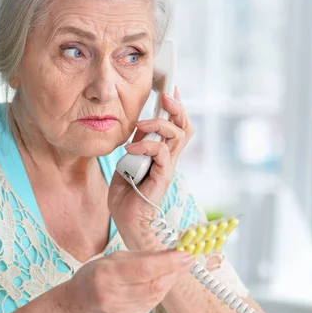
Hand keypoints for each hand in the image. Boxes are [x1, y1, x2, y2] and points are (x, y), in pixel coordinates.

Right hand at [59, 249, 194, 312]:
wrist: (75, 309)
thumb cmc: (92, 278)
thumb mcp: (110, 260)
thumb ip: (139, 257)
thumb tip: (169, 252)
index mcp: (106, 276)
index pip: (144, 269)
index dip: (169, 262)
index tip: (186, 253)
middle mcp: (114, 297)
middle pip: (154, 286)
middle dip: (175, 271)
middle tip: (189, 259)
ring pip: (156, 296)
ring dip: (169, 280)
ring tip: (174, 268)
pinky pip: (151, 305)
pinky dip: (159, 292)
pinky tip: (159, 283)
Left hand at [108, 88, 193, 250]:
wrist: (127, 222)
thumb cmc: (126, 197)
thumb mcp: (127, 164)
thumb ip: (136, 147)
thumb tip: (138, 129)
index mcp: (162, 156)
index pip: (176, 127)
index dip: (176, 108)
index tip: (170, 90)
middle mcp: (169, 160)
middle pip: (184, 127)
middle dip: (177, 108)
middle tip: (165, 97)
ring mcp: (167, 168)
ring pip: (177, 135)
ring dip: (158, 125)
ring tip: (140, 127)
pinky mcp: (162, 176)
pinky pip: (160, 152)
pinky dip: (145, 146)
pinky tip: (129, 151)